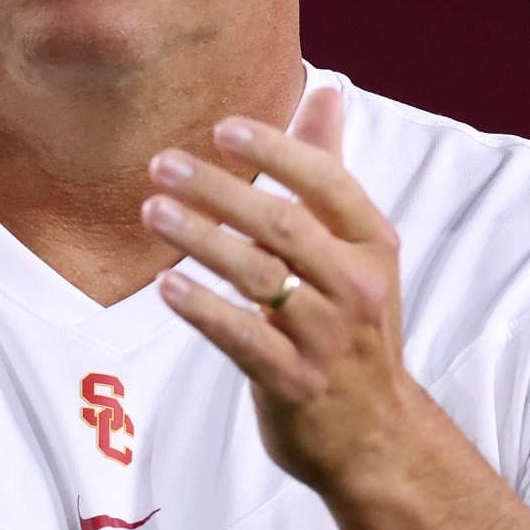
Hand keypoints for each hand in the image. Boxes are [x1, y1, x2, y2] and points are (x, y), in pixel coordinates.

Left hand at [143, 86, 428, 496]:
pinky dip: (203, 309)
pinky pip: (243, 338)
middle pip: (284, 224)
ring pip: (258, 276)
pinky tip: (166, 285)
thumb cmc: (355, 330)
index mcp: (373, 245)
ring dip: (200, 238)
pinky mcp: (296, 382)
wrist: (377, 437)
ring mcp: (328, 337)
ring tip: (152, 211)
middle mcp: (357, 287)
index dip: (275, 150)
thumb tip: (327, 93)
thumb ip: (329, 175)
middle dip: (220, 189)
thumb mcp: (359, 252)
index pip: (327, 181)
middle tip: (163, 165)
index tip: (222, 129)